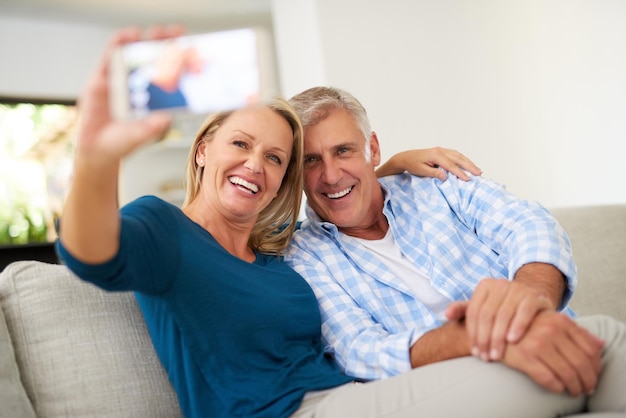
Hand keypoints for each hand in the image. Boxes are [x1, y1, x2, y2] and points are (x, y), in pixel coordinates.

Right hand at [75, 25, 182, 163]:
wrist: (98, 149)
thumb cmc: (123, 141)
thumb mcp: (141, 136)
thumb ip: (151, 128)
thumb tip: (165, 119)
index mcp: (154, 96)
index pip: (170, 72)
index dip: (180, 60)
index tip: (192, 52)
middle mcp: (139, 84)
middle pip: (154, 57)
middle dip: (166, 44)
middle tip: (176, 36)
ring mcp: (121, 78)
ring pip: (133, 52)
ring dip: (145, 39)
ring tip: (156, 33)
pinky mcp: (102, 77)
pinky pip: (110, 55)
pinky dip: (119, 43)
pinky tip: (128, 36)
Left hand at [376, 147, 481, 179]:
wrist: (406, 158)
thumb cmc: (412, 165)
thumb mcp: (421, 171)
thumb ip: (434, 173)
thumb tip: (445, 176)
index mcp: (436, 155)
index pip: (451, 165)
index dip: (460, 173)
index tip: (468, 179)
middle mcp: (440, 150)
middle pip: (458, 158)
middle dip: (469, 166)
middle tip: (479, 173)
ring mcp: (441, 150)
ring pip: (458, 155)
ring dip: (468, 162)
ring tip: (477, 170)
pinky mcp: (441, 151)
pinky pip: (455, 154)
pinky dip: (463, 159)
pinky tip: (468, 163)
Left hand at [446, 278, 553, 361]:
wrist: (534, 300)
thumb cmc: (503, 307)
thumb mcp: (483, 306)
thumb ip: (463, 310)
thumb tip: (447, 314)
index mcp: (485, 286)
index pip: (474, 312)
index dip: (473, 333)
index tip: (475, 352)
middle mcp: (500, 284)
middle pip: (487, 315)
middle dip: (485, 339)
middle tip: (485, 357)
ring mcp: (518, 289)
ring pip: (503, 315)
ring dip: (498, 337)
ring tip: (496, 355)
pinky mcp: (534, 296)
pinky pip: (524, 312)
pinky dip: (517, 326)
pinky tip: (512, 341)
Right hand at [501, 311, 603, 396]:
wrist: (494, 327)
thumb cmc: (526, 326)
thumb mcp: (552, 321)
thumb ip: (577, 331)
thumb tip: (600, 344)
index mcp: (561, 320)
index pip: (589, 347)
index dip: (596, 366)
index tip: (594, 375)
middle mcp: (551, 330)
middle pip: (581, 362)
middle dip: (587, 380)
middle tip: (586, 388)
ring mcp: (537, 343)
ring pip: (567, 373)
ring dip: (573, 387)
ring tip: (573, 391)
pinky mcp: (524, 356)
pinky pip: (548, 379)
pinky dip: (556, 387)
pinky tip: (557, 388)